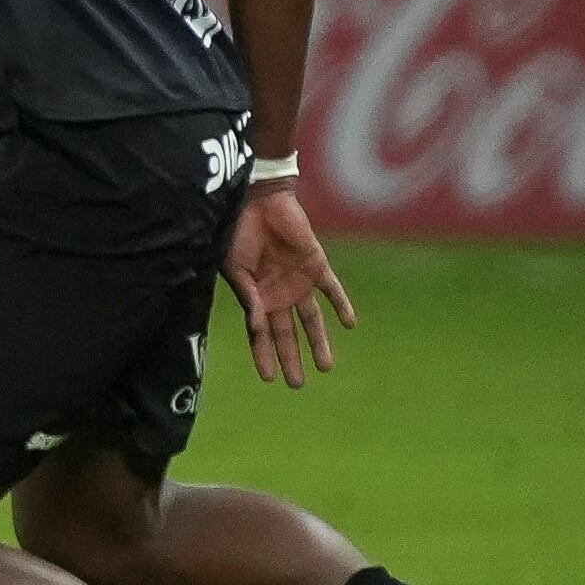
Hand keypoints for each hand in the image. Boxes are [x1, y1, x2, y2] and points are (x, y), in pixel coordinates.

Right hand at [221, 183, 355, 387]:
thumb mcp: (235, 267)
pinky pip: (332, 290)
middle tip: (297, 385)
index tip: (269, 379)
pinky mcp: (316, 266)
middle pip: (287, 334)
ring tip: (325, 367)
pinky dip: (340, 305)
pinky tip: (349, 324)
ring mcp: (298, 282)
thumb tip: (258, 326)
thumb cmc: (237, 232)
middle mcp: (278, 294)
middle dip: (291, 359)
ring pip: (311, 320)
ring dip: (318, 342)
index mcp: (256, 296)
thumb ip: (248, 296)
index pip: (261, 334)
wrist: (258, 200)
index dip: (264, 356)